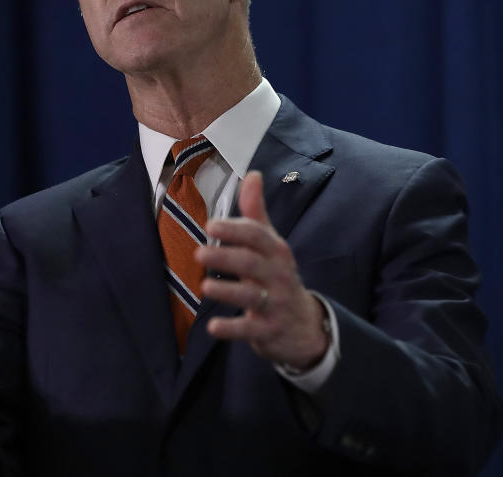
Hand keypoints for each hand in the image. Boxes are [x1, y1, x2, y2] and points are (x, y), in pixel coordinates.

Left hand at [195, 171, 327, 368]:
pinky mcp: (268, 330)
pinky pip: (249, 329)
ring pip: (251, 296)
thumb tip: (252, 173)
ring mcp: (275, 303)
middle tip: (199, 254)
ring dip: (228, 292)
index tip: (210, 225)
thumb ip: (256, 212)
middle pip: (252, 263)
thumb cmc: (277, 275)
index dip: (235, 230)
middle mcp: (278, 275)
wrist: (304, 325)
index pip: (257, 236)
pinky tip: (212, 327)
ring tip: (205, 287)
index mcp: (276, 251)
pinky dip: (232, 329)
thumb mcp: (271, 243)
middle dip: (226, 258)